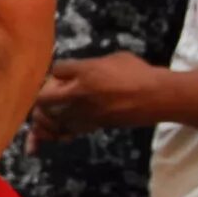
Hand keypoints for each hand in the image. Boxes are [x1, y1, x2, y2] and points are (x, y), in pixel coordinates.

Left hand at [32, 53, 159, 141]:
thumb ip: (91, 65)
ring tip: (44, 118)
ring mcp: (86, 111)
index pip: (56, 70)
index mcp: (86, 71)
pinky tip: (51, 137)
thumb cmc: (140, 74)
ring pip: (52, 118)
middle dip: (39, 98)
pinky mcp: (93, 125)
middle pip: (43, 98)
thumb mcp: (114, 59)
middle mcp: (80, 92)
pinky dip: (57, 133)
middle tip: (44, 98)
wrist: (158, 97)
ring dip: (45, 118)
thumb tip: (78, 71)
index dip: (55, 73)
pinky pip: (67, 131)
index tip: (60, 75)